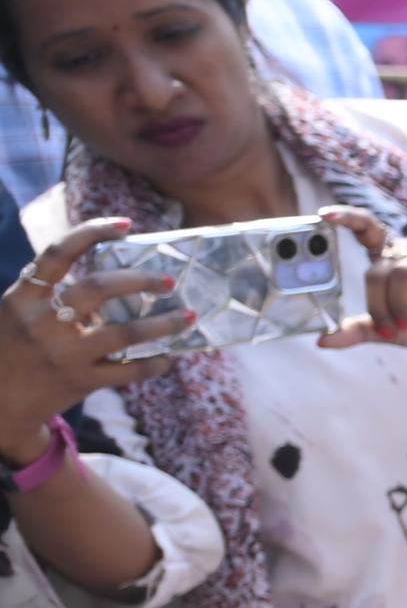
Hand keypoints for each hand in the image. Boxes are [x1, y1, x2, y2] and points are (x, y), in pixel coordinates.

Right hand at [0, 221, 187, 439]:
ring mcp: (64, 354)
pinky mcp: (81, 382)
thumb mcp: (18, 313)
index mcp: (23, 298)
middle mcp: (43, 322)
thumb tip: (110, 274)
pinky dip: (154, 363)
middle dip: (140, 280)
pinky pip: (129, 371)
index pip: (58, 253)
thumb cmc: (13, 348)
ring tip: (188, 316)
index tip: (125, 225)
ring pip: (125, 333)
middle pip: (99, 288)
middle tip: (169, 281)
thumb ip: (50, 292)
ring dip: (164, 324)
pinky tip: (168, 357)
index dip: (91, 233)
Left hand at [314, 206, 406, 360]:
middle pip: (381, 268)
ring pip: (405, 271)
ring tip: (405, 326)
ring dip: (400, 303)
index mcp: (389, 260)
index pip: (367, 229)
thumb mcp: (383, 331)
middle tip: (387, 328)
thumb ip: (355, 330)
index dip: (347, 219)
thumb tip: (322, 340)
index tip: (324, 215)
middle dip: (378, 304)